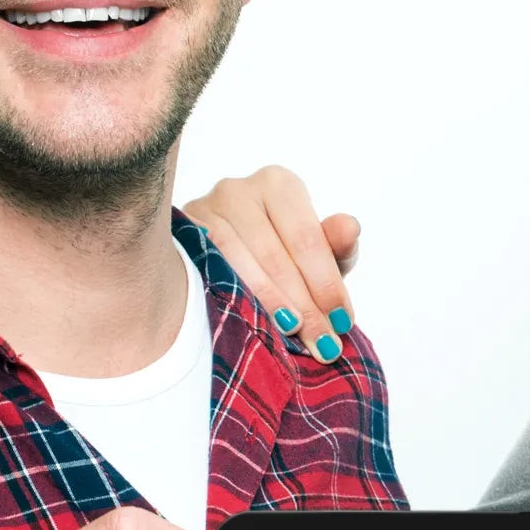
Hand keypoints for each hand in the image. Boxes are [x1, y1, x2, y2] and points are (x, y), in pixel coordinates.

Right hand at [181, 166, 359, 359]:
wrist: (228, 257)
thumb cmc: (282, 252)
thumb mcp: (315, 252)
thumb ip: (336, 244)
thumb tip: (350, 227)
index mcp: (279, 185)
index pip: (307, 239)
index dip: (326, 284)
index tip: (342, 321)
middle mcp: (238, 189)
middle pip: (274, 255)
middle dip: (303, 305)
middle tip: (322, 344)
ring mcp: (203, 210)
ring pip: (239, 265)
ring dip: (269, 306)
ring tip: (293, 337)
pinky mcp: (180, 236)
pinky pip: (208, 271)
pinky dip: (233, 299)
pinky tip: (252, 322)